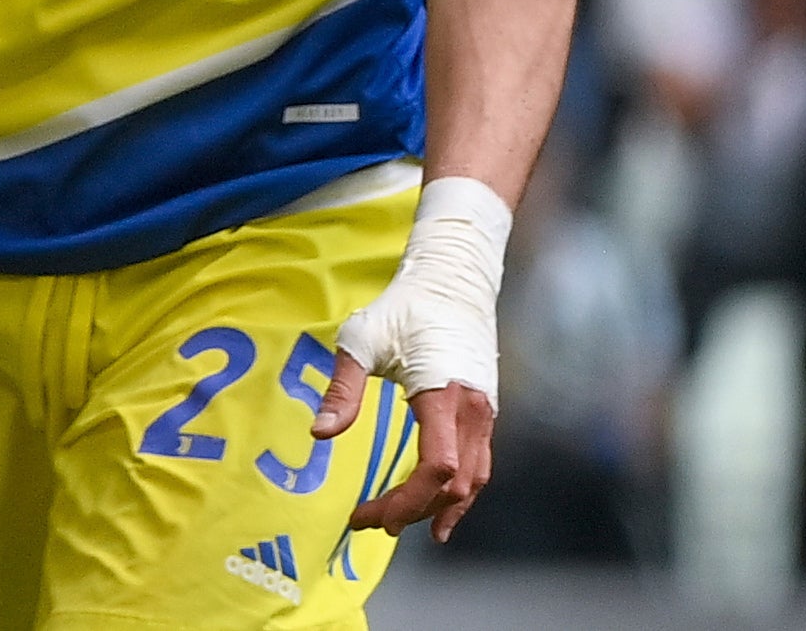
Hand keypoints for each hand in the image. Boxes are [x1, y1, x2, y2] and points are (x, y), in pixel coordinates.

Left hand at [312, 176, 511, 543]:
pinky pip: (478, 464)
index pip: (437, 469)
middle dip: (413, 511)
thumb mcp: (361, 340)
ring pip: (474, 480)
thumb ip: (343, 388)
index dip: (404, 501)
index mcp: (444, 396)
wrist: (452, 279)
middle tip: (371, 524)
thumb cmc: (403, 306)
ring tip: (403, 526)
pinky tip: (440, 506)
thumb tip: (319, 434)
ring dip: (439, 507)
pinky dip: (459, 492)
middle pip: (454, 485)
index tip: (367, 514)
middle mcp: (474, 411)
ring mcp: (485, 413)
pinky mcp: (485, 411)